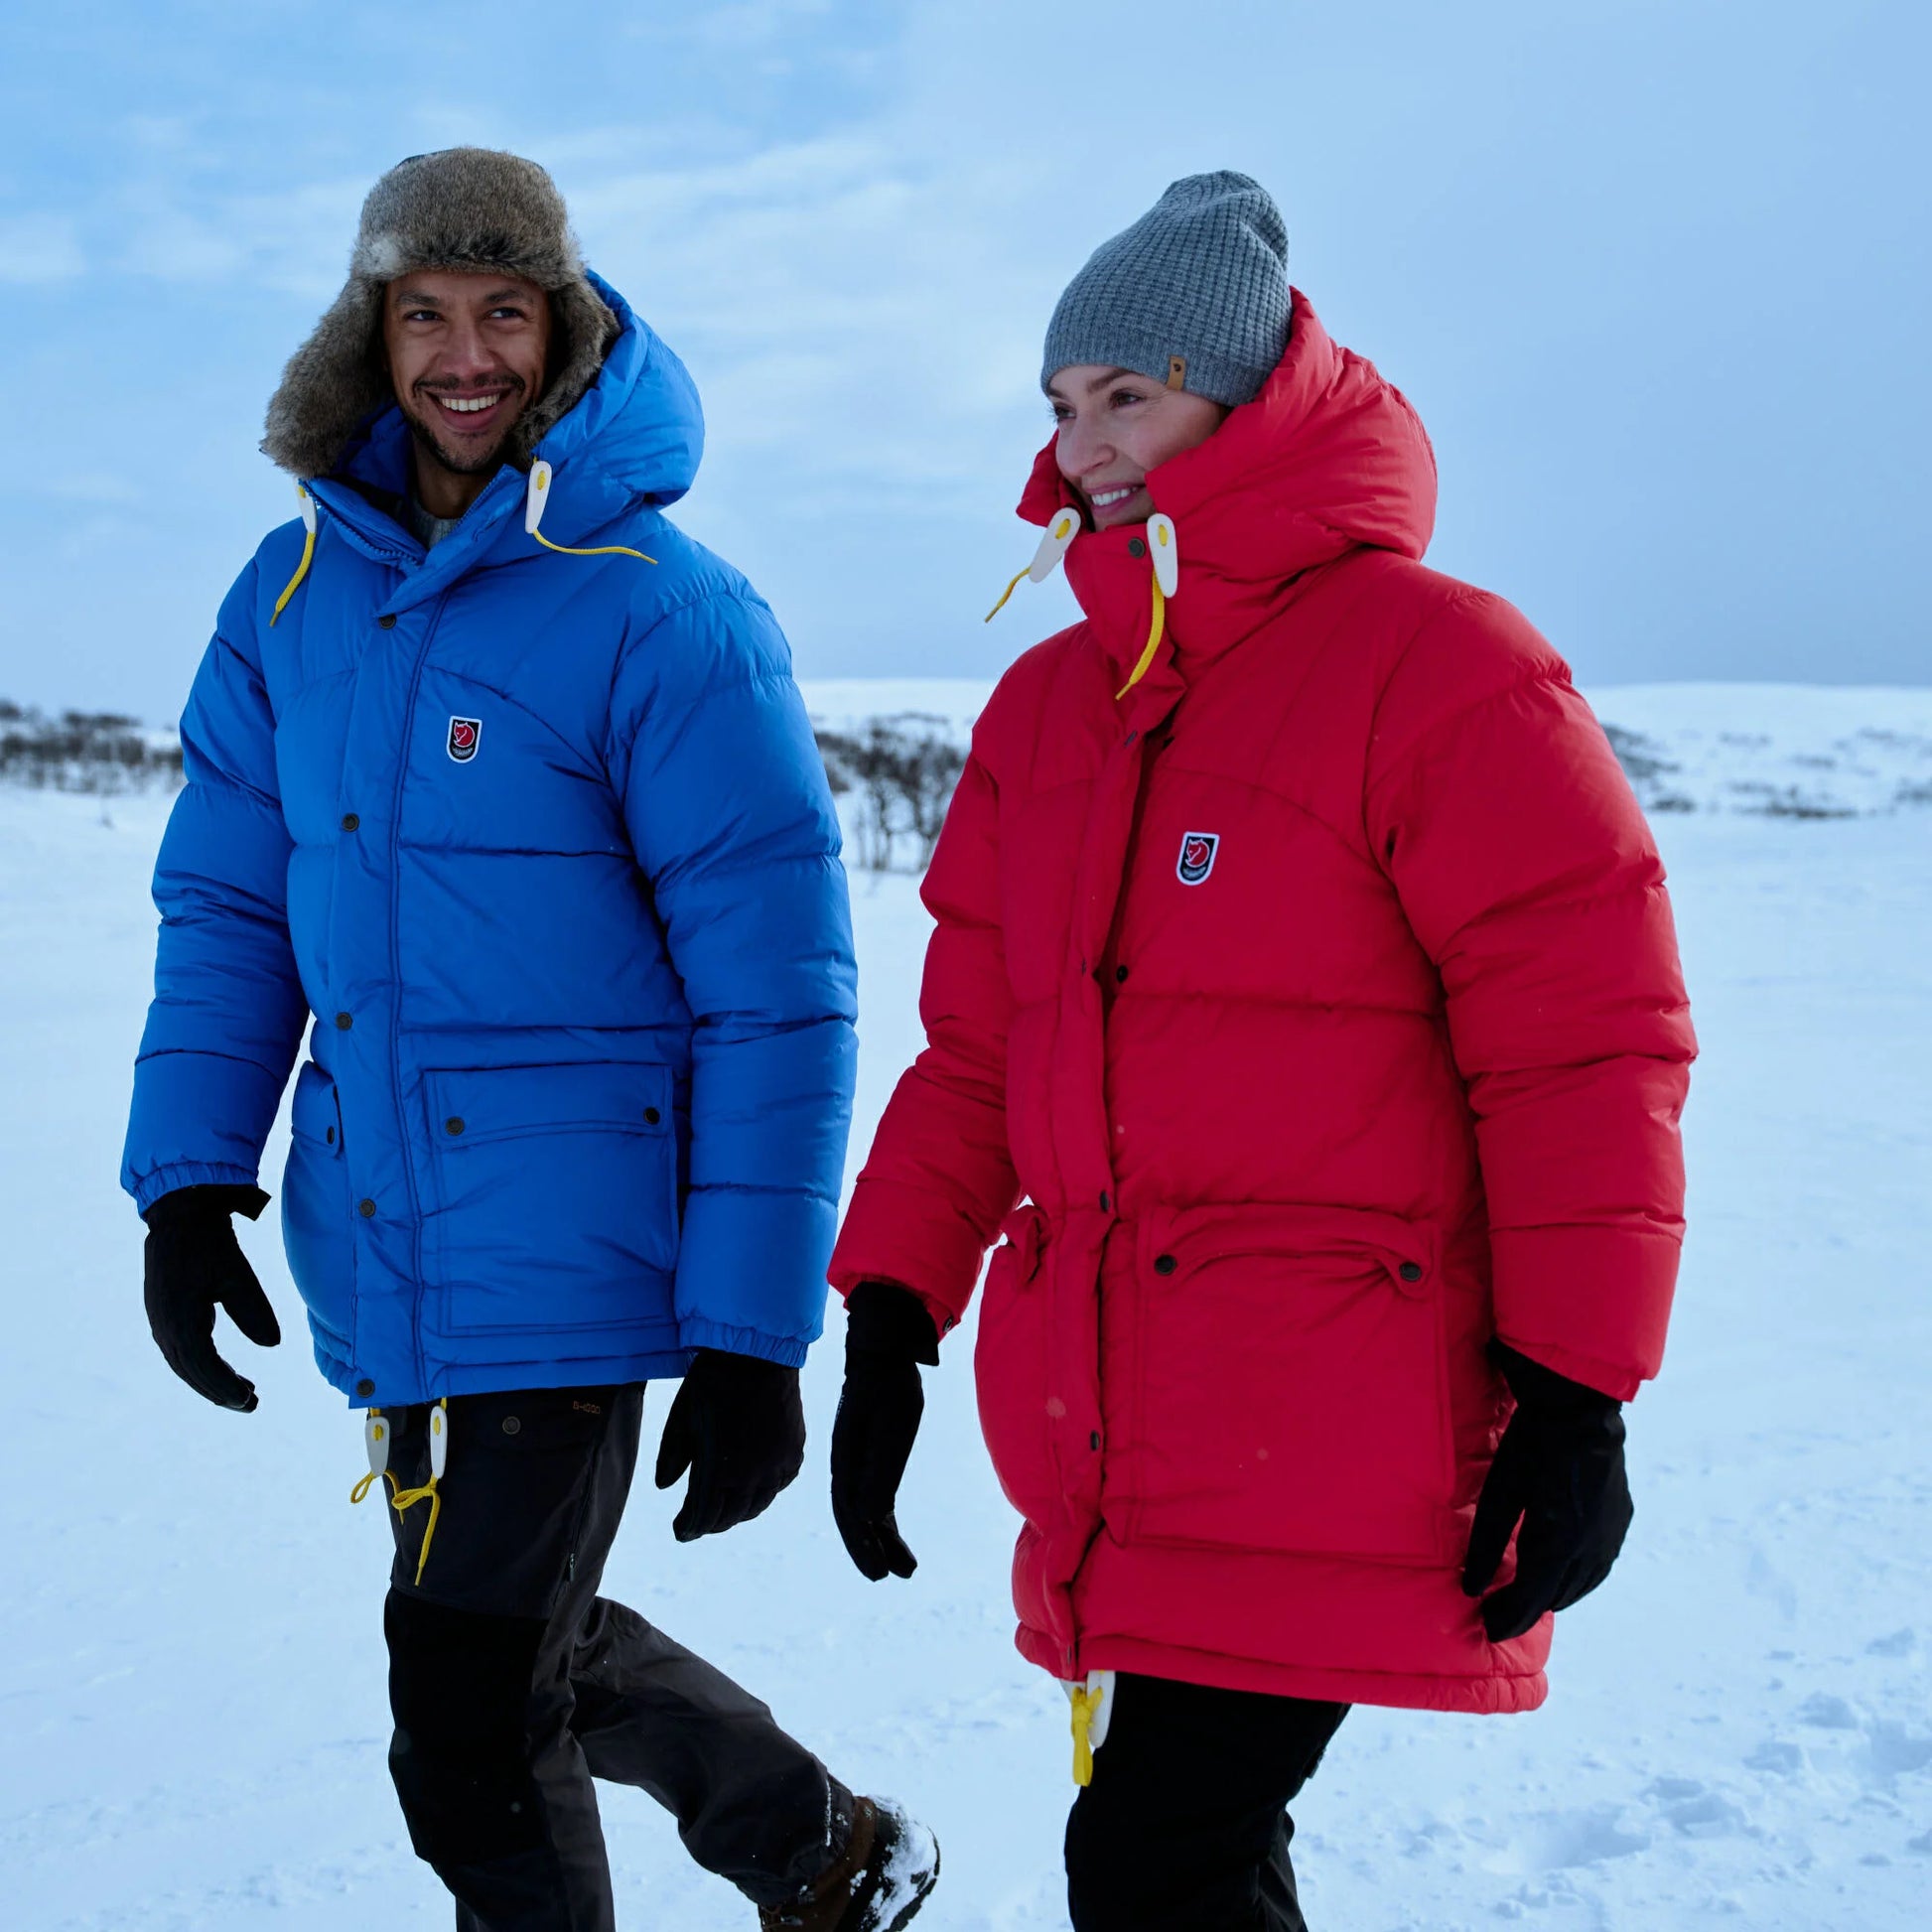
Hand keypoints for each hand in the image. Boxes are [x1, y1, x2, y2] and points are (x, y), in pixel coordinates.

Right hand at [142, 1184, 279, 1411]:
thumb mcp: (238, 1276)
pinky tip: (221, 1370)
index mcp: (179, 1319)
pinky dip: (200, 1365)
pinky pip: (180, 1351)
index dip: (224, 1385)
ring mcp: (159, 1321)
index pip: (202, 1365)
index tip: (249, 1398)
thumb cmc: (210, 1244)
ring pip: (183, 1364)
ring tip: (242, 1393)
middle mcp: (163, 1326)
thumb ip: (253, 1312)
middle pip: (190, 1371)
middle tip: (251, 1404)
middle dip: (219, 1391)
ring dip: (210, 1381)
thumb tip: (273, 1344)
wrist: (180, 1216)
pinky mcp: (162, 1314)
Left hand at [653, 1349, 805, 1540]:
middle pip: (730, 1517)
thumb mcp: (682, 1419)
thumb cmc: (712, 1383)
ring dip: (738, 1512)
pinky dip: (765, 1492)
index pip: (702, 1517)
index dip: (688, 1527)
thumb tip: (664, 1487)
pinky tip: (754, 1487)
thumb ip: (671, 1457)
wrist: (758, 1354)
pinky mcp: (795, 1450)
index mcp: (720, 1471)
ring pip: (758, 1505)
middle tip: (699, 1523)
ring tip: (724, 1510)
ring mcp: (778, 1465)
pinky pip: (780, 1484)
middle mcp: (753, 1476)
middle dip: (711, 1524)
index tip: (679, 1531)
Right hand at [831, 1281, 939, 1580]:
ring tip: (905, 1569)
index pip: (849, 1512)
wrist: (885, 1356)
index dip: (862, 1544)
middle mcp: (847, 1467)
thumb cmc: (889, 1387)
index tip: (879, 1571)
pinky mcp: (874, 1461)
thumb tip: (869, 1515)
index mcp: (845, 1460)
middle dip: (869, 1549)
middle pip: (854, 1519)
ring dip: (882, 1541)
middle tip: (889, 1576)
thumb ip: (880, 1467)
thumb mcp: (890, 1425)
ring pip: (866, 1514)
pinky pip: (877, 1501)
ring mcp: (859, 1465)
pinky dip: (886, 1524)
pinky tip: (897, 1541)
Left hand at [1463, 1341, 1633, 1641]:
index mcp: (1559, 1546)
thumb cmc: (1530, 1449)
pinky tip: (1557, 1572)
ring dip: (1551, 1594)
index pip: (1530, 1601)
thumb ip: (1485, 1545)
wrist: (1580, 1412)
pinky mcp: (1621, 1521)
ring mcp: (1611, 1537)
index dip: (1507, 1619)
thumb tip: (1470, 1589)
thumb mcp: (1499, 1495)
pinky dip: (1575, 1577)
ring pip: (1581, 1586)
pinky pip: (1598, 1566)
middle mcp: (1592, 1551)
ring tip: (1521, 1596)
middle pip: (1555, 1597)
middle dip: (1524, 1609)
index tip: (1486, 1629)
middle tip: (1495, 1611)